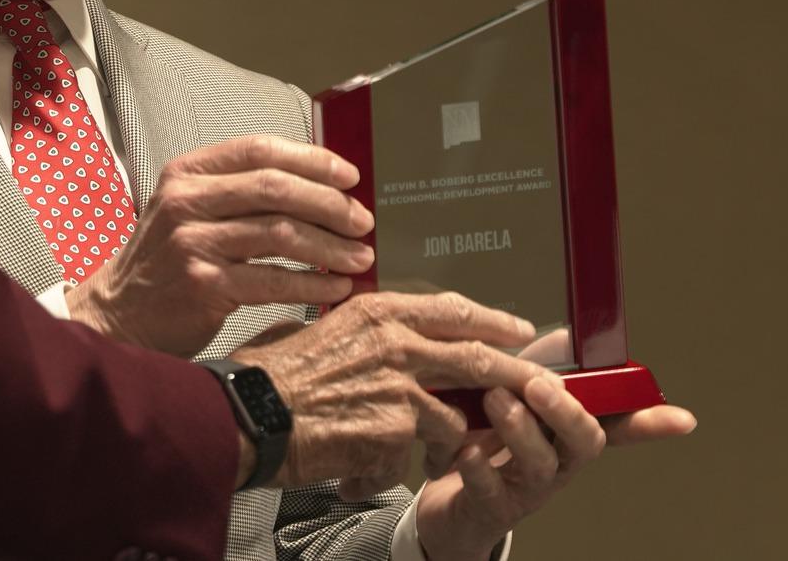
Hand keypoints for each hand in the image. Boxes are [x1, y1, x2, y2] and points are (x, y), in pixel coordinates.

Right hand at [64, 135, 375, 355]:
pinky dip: (313, 284)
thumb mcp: (189, 210)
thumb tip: (318, 188)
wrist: (119, 314)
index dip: (311, 159)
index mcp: (187, 173)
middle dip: (329, 204)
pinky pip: (274, 281)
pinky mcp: (204, 285)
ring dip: (330, 246)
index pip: (258, 150)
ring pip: (280, 233)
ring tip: (360, 258)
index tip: (350, 176)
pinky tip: (337, 288)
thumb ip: (238, 194)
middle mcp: (186, 201)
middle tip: (363, 221)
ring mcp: (193, 243)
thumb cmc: (166, 262)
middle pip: (275, 188)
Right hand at [228, 290, 546, 493]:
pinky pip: (416, 456)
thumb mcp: (315, 329)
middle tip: (539, 383)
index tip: (517, 328)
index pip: (452, 310)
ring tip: (433, 458)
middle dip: (514, 374)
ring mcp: (401, 386)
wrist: (249, 414)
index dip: (491, 320)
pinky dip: (394, 472)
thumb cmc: (268, 374)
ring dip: (449, 442)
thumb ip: (353, 329)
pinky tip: (365, 477)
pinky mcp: (396, 429)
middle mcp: (396, 342)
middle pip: (477, 358)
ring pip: (456, 418)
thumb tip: (369, 333)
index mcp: (377, 312)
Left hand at [413, 379, 698, 560]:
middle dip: (568, 412)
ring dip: (521, 430)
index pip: (618, 423)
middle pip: (584, 442)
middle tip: (539, 384)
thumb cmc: (484, 435)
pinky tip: (467, 452)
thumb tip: (571, 336)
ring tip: (495, 399)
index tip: (682, 419)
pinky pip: (490, 490)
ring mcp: (527, 487)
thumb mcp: (513, 393)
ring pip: (541, 464)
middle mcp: (557, 461)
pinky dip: (480, 470)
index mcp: (566, 432)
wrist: (445, 498)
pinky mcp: (491, 507)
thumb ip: (541, 365)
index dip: (650, 421)